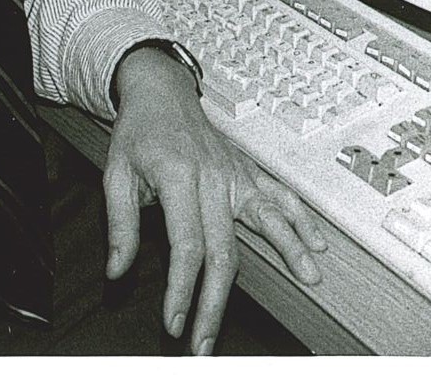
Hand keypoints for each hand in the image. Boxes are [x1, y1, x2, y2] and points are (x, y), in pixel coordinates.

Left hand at [104, 46, 326, 355]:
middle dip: (217, 301)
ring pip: (266, 217)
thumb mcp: (115, 172)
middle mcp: (212, 176)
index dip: (181, 289)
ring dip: (288, 250)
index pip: (185, 244)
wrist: (160, 90)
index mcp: (177, 176)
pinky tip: (315, 241)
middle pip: (223, 248)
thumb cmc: (138, 130)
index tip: (175, 321)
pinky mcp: (245, 172)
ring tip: (307, 279)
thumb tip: (117, 270)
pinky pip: (278, 194)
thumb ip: (119, 224)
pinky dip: (299, 218)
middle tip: (207, 339)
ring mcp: (233, 173)